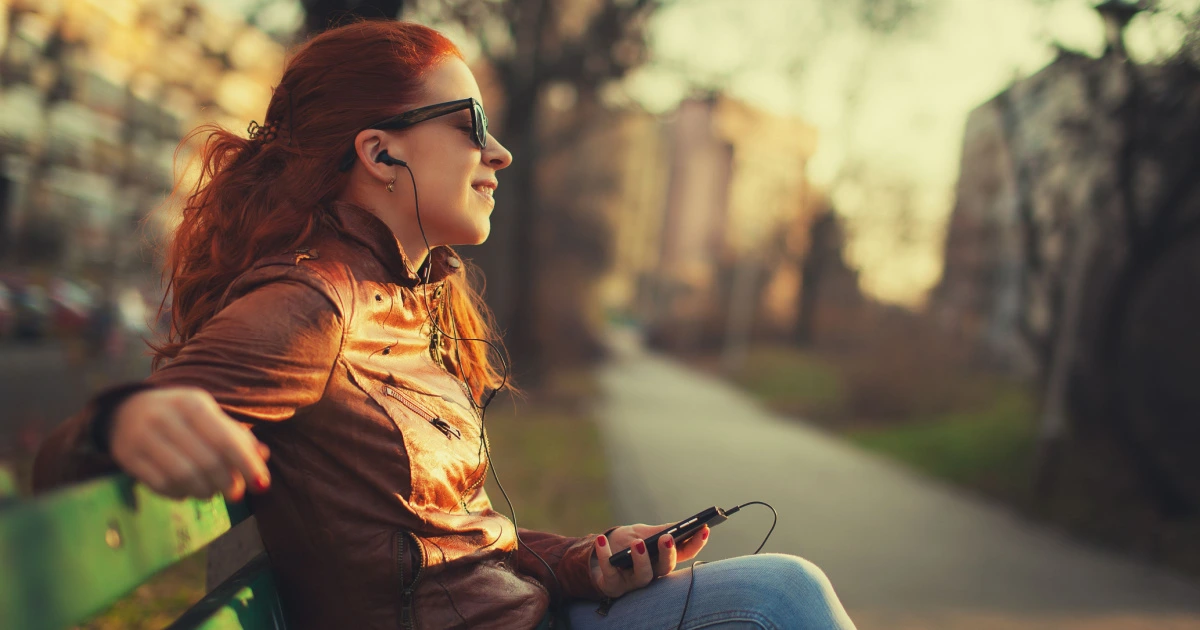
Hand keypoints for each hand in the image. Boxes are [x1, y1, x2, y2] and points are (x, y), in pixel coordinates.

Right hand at [109, 387, 271, 500]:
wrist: (124, 412)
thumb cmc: (180, 417)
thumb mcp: (208, 416)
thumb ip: (235, 436)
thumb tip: (263, 457)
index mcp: (192, 403)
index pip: (226, 439)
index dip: (247, 465)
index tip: (261, 484)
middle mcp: (166, 417)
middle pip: (207, 461)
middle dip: (227, 483)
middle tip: (235, 493)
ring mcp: (143, 437)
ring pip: (184, 477)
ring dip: (205, 491)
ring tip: (211, 492)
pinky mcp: (128, 457)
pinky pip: (161, 485)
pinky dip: (180, 494)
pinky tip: (186, 491)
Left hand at [589, 523, 709, 598]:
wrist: (597, 557)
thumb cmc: (626, 544)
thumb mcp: (643, 533)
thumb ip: (659, 531)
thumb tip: (680, 526)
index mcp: (663, 558)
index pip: (685, 554)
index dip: (696, 543)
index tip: (705, 528)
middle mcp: (652, 573)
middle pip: (665, 568)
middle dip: (668, 554)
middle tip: (667, 538)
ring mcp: (633, 581)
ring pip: (643, 576)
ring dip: (641, 560)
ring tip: (638, 543)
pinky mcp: (613, 584)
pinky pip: (610, 572)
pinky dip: (605, 555)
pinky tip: (601, 540)